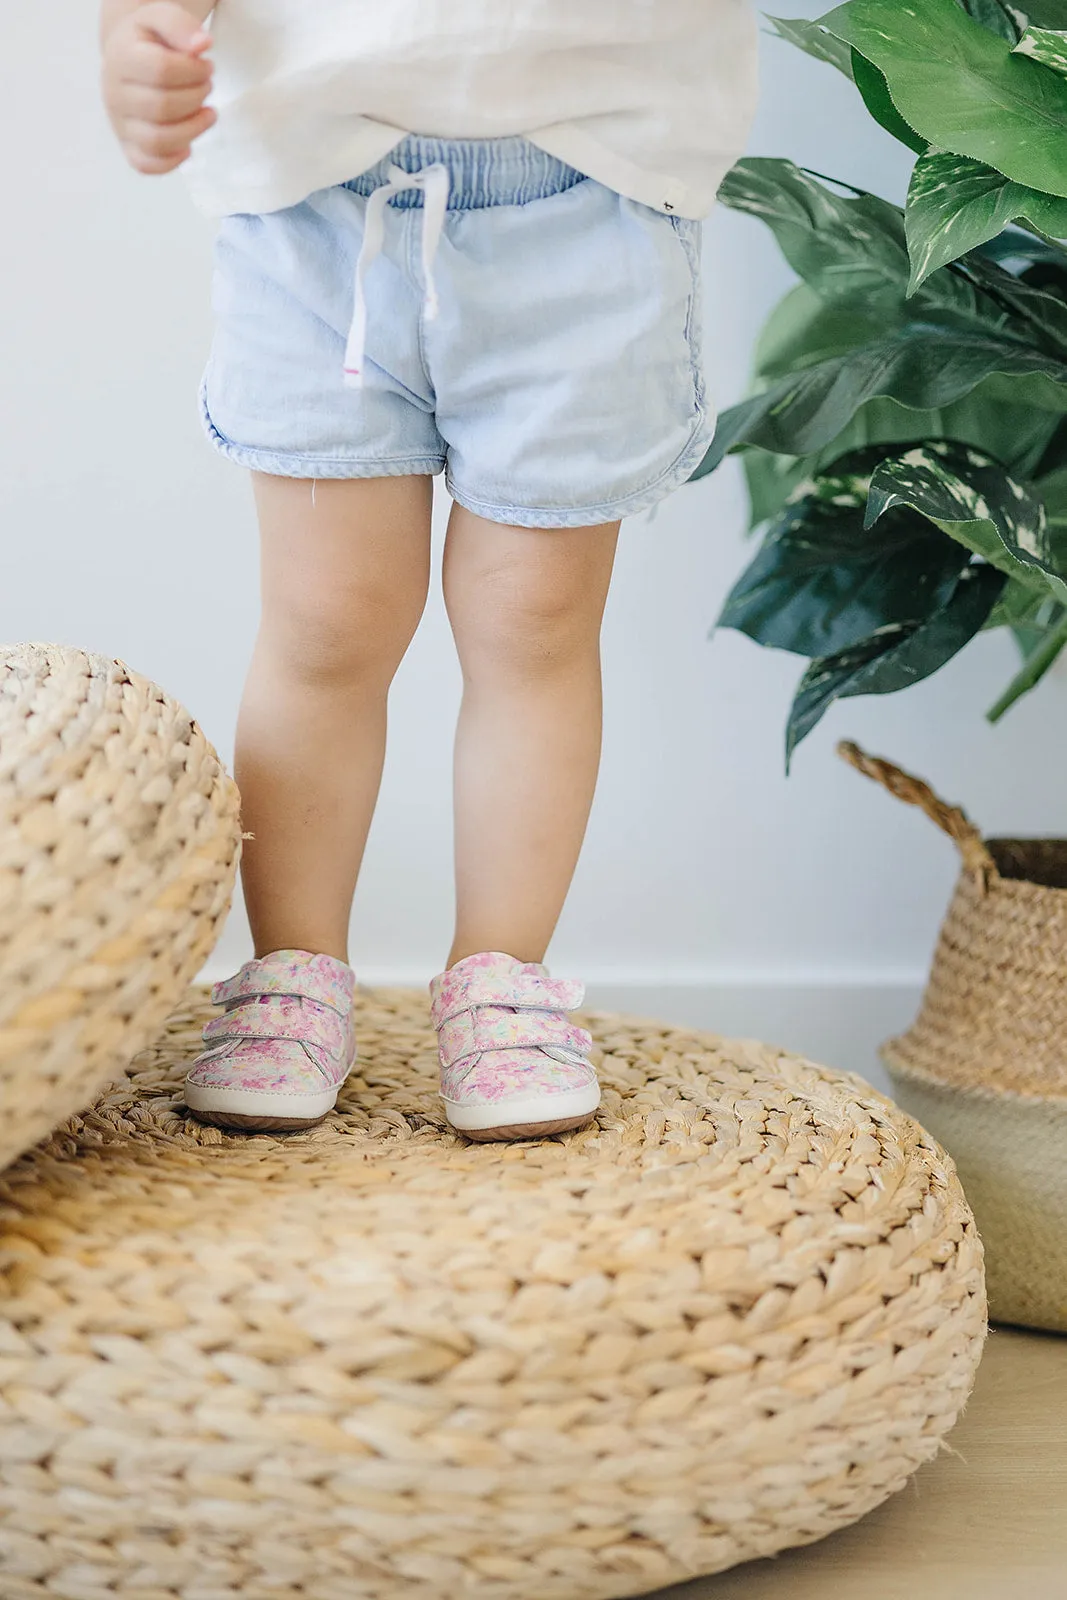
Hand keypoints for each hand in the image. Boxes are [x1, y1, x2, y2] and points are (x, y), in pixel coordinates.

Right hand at [102, 2, 215, 174]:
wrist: (129, 56)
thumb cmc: (150, 39)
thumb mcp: (162, 17)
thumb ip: (181, 25)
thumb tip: (203, 45)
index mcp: (121, 58)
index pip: (162, 70)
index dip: (195, 71)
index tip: (207, 66)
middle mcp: (114, 93)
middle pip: (163, 107)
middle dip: (196, 98)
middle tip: (207, 86)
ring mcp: (119, 123)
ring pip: (158, 140)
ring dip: (194, 130)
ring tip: (207, 113)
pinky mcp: (128, 146)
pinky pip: (146, 165)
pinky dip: (172, 161)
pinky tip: (188, 144)